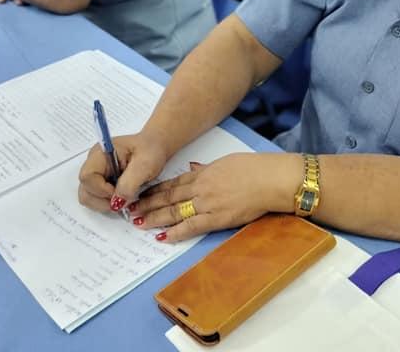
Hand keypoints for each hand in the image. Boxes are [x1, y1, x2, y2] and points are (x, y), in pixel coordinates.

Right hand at [78, 130, 170, 211]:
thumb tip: (117, 202)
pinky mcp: (100, 181)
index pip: (87, 176)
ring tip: (124, 198)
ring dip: (105, 203)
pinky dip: (107, 202)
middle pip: (85, 189)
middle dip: (103, 200)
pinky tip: (122, 196)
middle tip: (123, 200)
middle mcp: (94, 163)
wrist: (155, 146)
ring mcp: (96, 173)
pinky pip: (96, 198)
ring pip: (88, 196)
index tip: (120, 194)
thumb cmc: (151, 150)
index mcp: (101, 153)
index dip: (101, 190)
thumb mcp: (145, 165)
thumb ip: (129, 184)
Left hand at [130, 152, 300, 242]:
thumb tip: (193, 168)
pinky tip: (162, 237)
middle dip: (147, 203)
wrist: (270, 179)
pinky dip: (176, 232)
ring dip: (154, 217)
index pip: (173, 183)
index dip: (155, 190)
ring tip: (138, 222)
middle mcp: (200, 187)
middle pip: (168, 196)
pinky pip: (191, 226)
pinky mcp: (217, 218)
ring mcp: (207, 203)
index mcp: (203, 173)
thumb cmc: (254, 169)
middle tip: (129, 209)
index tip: (140, 194)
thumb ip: (208, 168)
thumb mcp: (226, 162)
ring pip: (174, 210)